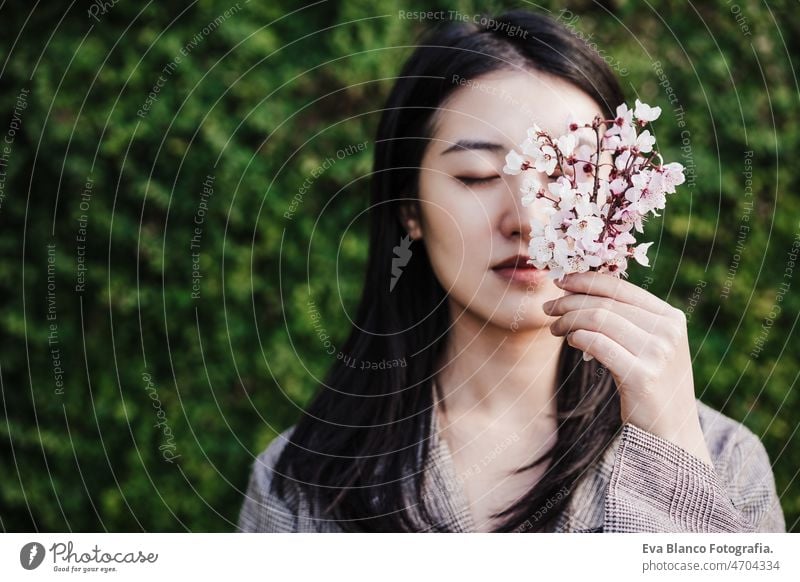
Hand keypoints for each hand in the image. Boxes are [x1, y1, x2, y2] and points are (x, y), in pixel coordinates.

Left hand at [542, 271, 712, 466]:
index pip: (621, 288)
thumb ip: (628, 321)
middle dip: (569, 302)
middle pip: (605, 303)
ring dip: (568, 320)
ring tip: (554, 328)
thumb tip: (582, 295)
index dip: (586, 280)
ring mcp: (658, 353)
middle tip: (548, 308)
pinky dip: (577, 338)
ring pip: (599, 320)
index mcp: (671, 318)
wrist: (672, 435)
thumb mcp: (650, 347)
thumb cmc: (652, 388)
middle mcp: (668, 331)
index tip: (560, 282)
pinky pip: (598, 345)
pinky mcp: (642, 376)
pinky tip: (570, 341)